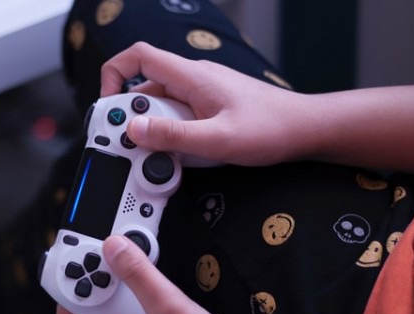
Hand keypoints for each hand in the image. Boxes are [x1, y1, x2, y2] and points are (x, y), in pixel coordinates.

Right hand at [100, 42, 315, 166]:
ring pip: (161, 106)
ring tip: (167, 156)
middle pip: (145, 89)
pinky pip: (178, 116)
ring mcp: (201, 92)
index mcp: (192, 76)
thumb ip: (173, 136)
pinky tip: (184, 154)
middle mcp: (193, 79)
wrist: (305, 129)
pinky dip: (172, 133)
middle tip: (136, 145)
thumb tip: (134, 129)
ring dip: (155, 130)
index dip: (113, 75)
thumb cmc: (271, 129)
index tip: (108, 105)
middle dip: (133, 117)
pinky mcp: (209, 106)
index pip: (138, 57)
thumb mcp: (217, 140)